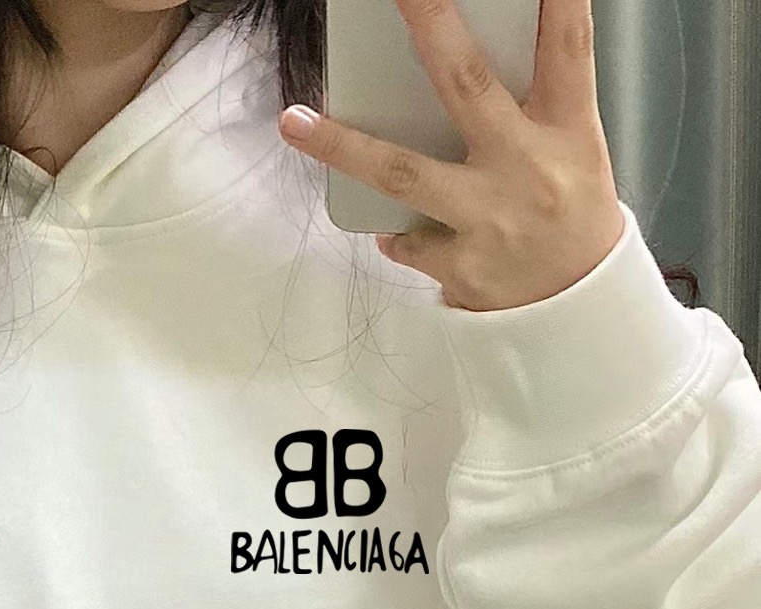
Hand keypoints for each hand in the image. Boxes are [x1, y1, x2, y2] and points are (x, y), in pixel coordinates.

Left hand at [277, 0, 625, 311]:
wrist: (580, 314)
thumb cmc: (571, 220)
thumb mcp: (575, 152)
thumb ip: (532, 106)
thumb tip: (459, 60)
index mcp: (568, 130)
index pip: (566, 44)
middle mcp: (528, 166)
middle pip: (468, 83)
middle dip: (430, 25)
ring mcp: (491, 217)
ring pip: (403, 172)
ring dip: (342, 146)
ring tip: (294, 122)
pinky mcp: (463, 266)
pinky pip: (407, 240)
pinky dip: (395, 234)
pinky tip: (390, 232)